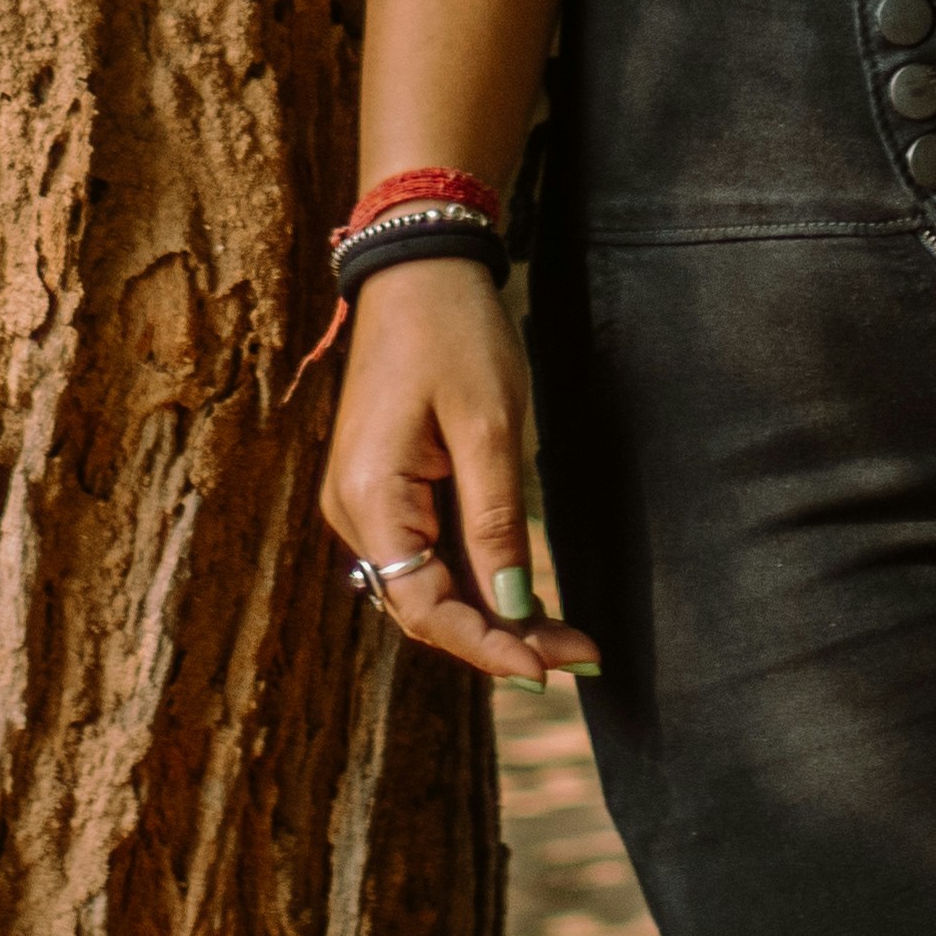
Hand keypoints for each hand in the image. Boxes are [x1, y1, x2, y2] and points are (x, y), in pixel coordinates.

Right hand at [314, 257, 599, 685]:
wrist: (419, 265)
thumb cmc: (454, 333)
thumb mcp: (488, 426)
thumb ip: (496, 522)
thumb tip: (512, 608)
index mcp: (370, 499)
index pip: (423, 606)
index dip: (485, 646)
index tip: (546, 670)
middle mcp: (354, 512)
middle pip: (425, 605)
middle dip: (500, 637)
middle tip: (580, 655)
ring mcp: (366, 501)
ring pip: (429, 584)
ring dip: (493, 613)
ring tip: (567, 637)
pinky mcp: (386, 487)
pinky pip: (428, 551)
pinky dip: (477, 577)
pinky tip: (525, 596)